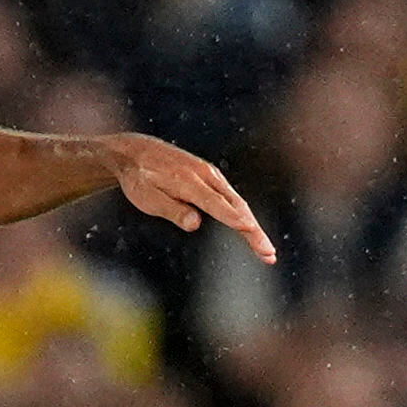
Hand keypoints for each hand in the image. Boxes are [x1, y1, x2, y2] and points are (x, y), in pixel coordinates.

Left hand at [106, 132, 274, 262]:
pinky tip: (251, 231)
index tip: (250, 231)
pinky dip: (244, 216)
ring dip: (254, 227)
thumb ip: (172, 210)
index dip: (234, 219)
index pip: (217, 204)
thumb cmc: (139, 179)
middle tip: (268, 255)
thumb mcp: (147, 197)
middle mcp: (206, 176)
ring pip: (238, 203)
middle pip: (236, 206)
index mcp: (190, 182)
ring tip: (266, 251)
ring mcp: (211, 175)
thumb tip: (194, 224)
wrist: (137, 152)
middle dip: (254, 232)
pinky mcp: (211, 177)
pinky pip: (232, 199)